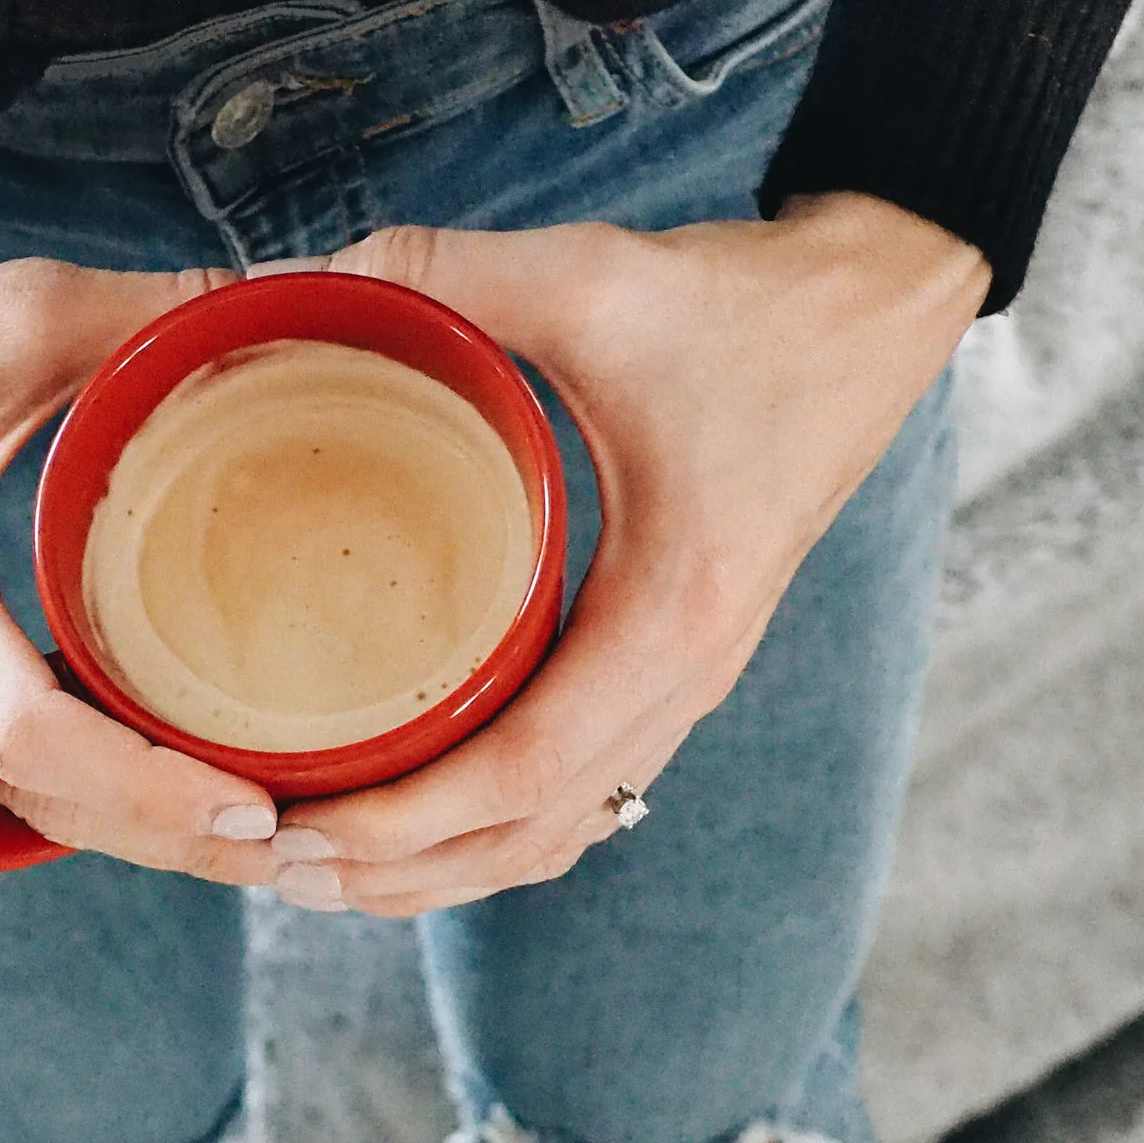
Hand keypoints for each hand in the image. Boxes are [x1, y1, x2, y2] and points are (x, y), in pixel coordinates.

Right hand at [0, 209, 312, 881]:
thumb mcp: (21, 311)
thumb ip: (164, 318)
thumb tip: (313, 301)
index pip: (35, 737)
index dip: (149, 791)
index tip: (253, 811)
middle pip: (34, 797)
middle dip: (163, 840)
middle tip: (291, 852)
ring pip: (7, 789)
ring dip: (120, 821)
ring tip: (245, 831)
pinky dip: (71, 773)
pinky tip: (154, 769)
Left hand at [275, 195, 988, 912]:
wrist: (871, 313)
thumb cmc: (749, 308)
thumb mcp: (597, 277)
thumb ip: (448, 272)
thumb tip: (301, 280)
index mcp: (673, 613)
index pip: (524, 770)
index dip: (403, 819)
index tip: (296, 826)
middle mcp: (688, 676)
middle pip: (528, 836)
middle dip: (398, 869)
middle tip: (272, 865)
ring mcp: (688, 684)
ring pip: (556, 833)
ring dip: (440, 868)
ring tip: (319, 867)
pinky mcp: (674, 668)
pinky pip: (582, 791)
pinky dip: (492, 831)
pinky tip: (414, 822)